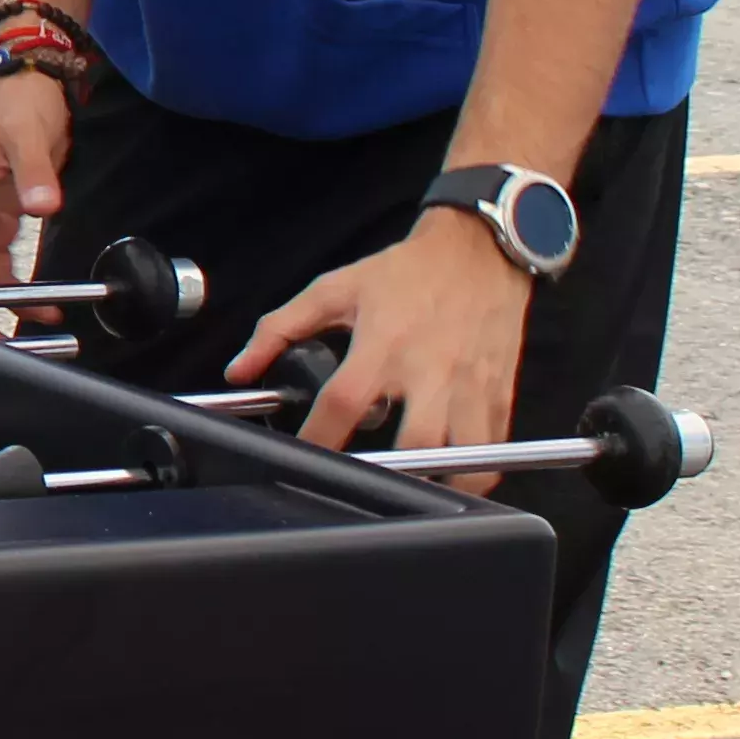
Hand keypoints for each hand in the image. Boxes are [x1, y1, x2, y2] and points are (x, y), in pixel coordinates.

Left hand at [236, 211, 533, 492]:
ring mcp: (471, 385)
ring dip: (437, 480)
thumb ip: (279, 329)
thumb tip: (240, 370)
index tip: (303, 457)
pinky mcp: (500, 393)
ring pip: (464, 456)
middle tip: (365, 480)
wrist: (476, 252)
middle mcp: (430, 369)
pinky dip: (475, 472)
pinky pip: (494, 450)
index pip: (343, 404)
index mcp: (383, 344)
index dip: (318, 439)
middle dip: (389, 471)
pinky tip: (449, 473)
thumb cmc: (405, 273)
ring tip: (411, 486)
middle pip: (414, 443)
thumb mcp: (334, 289)